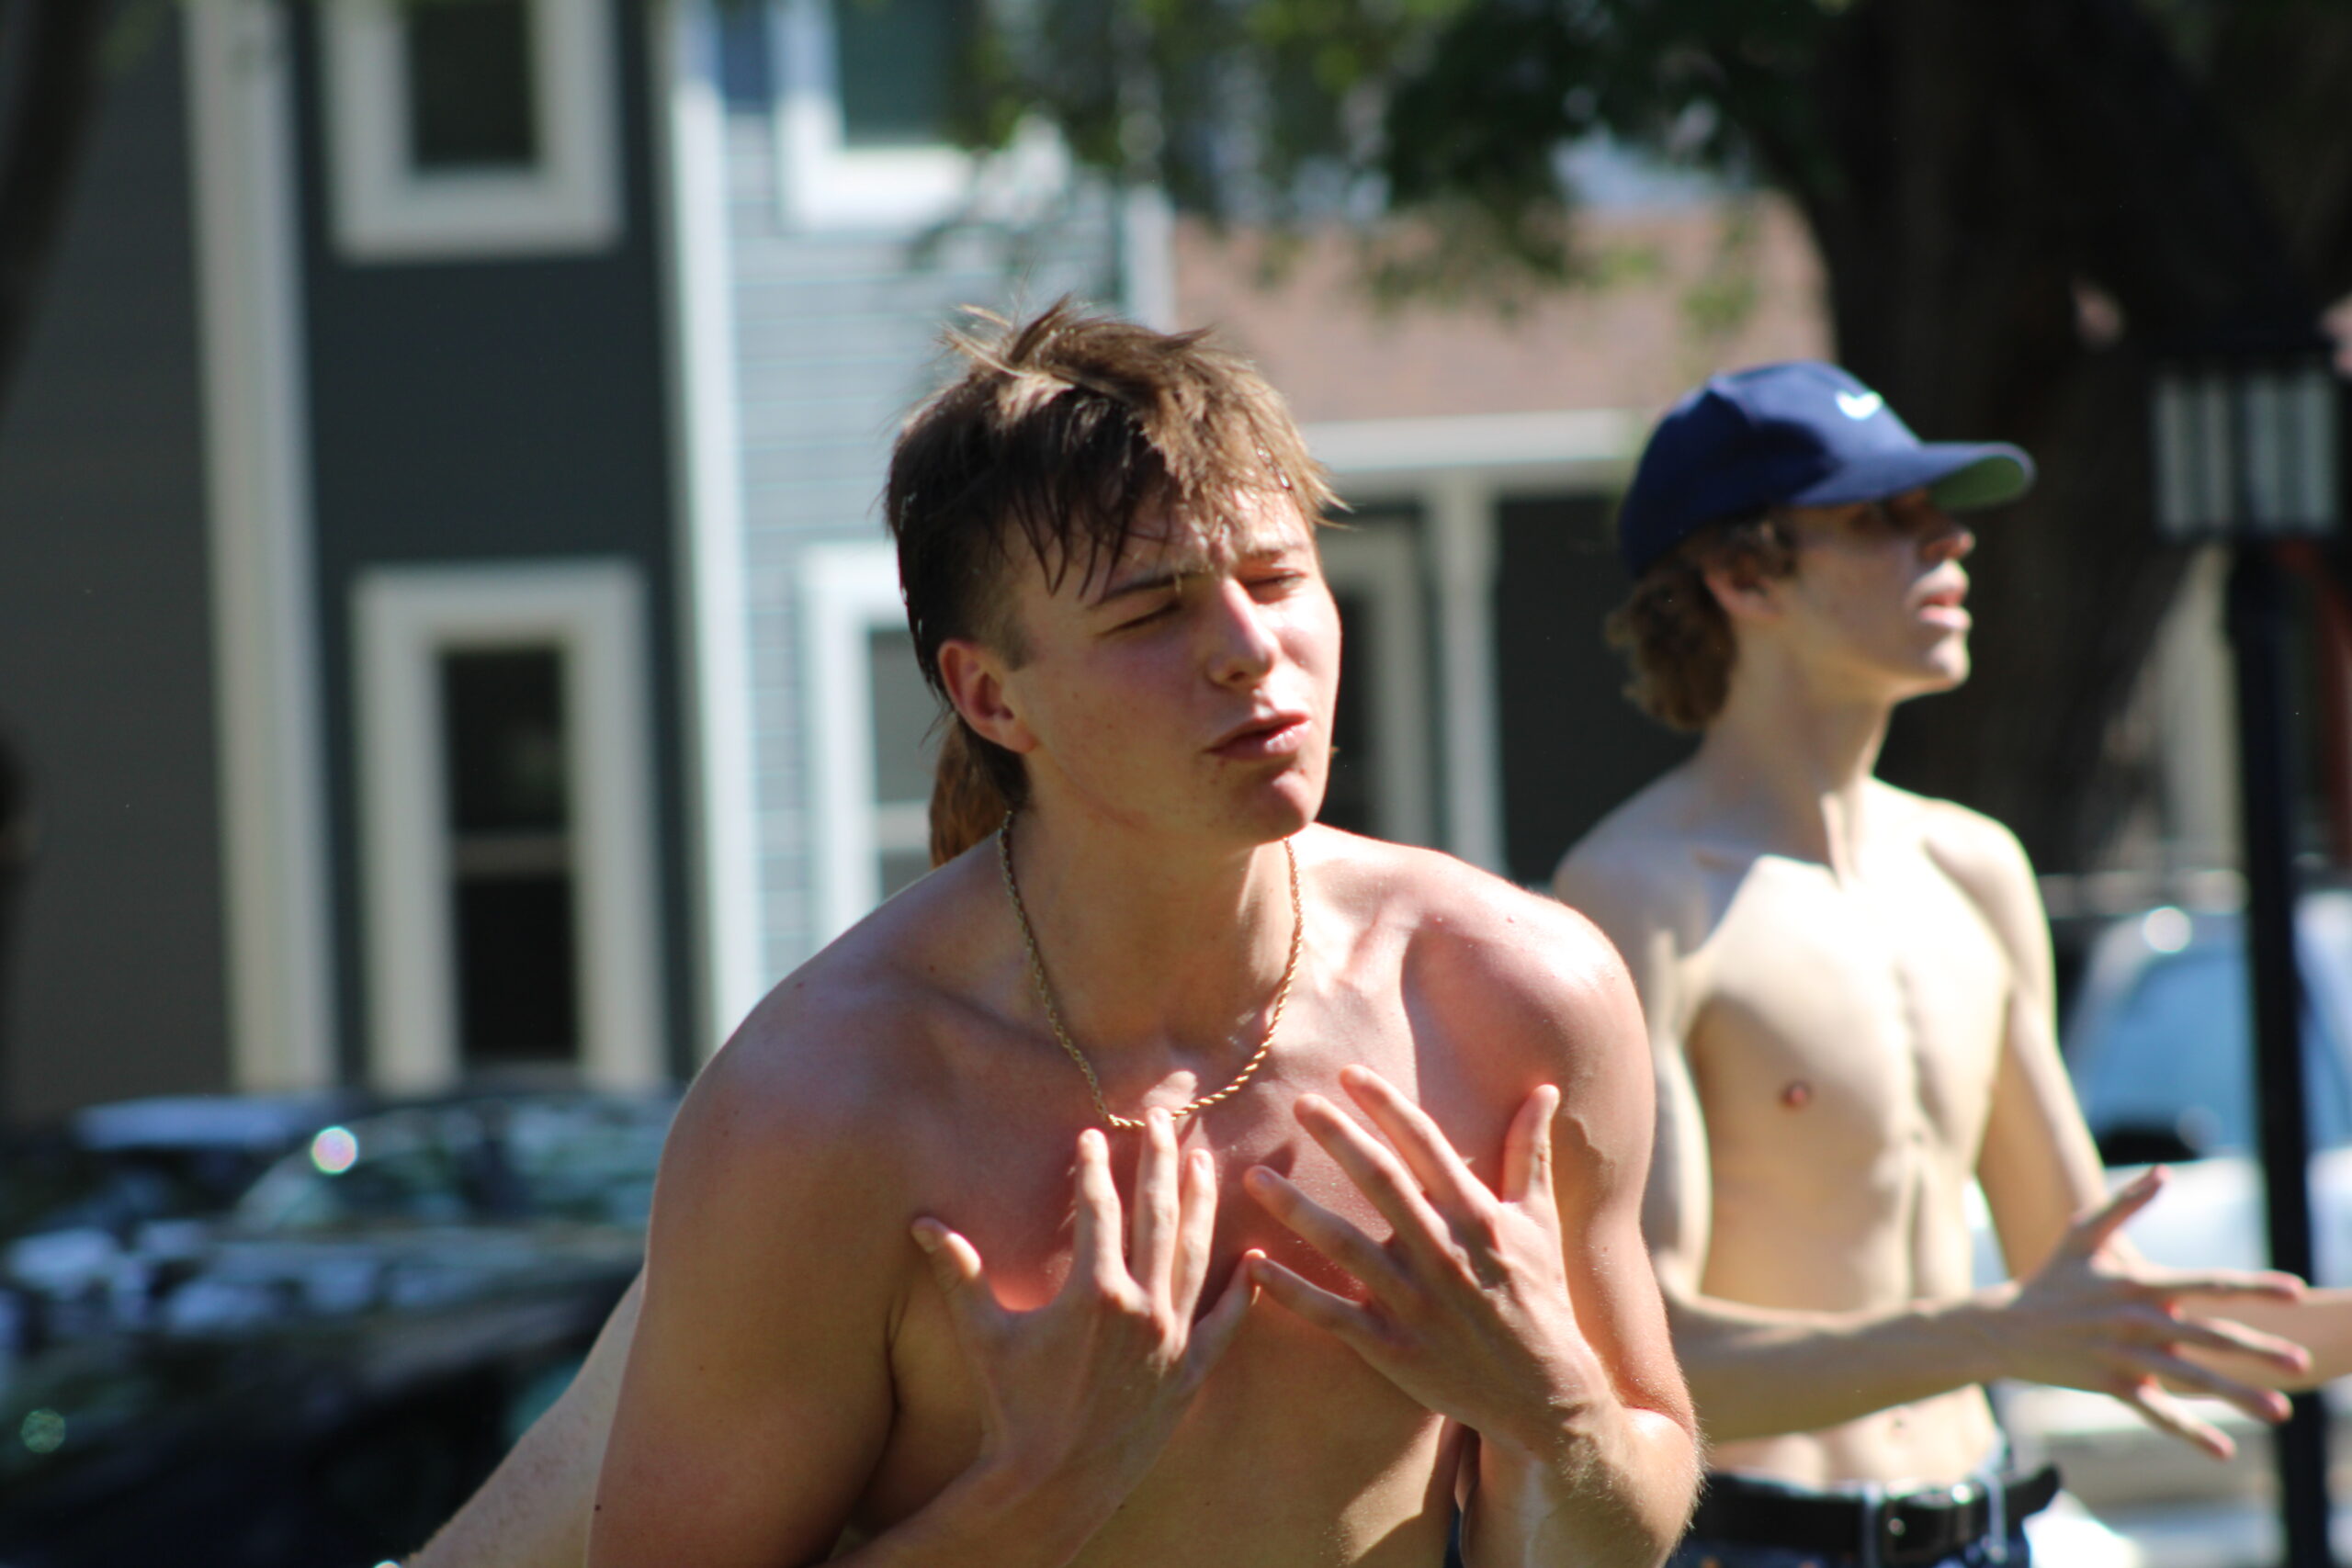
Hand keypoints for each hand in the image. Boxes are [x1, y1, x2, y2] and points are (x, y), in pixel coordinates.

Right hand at [911, 1109, 1254, 1529]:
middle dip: (1162, 1161)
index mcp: (1094, 1291)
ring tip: (1207, 1163)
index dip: (1095, 1168)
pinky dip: (1241, 1291)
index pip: (1100, 1209)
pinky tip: (1255, 1259)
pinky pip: (1224, 1324)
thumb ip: (958, 1273)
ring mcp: (1172, 1340)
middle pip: (1158, 1216)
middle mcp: (1142, 1307)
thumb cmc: (1011, 1408)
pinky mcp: (1190, 1373)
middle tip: (1167, 1120)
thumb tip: (921, 1221)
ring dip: (1202, 1205)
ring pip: (1195, 1255)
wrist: (1053, 1483)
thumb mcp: (983, 1335)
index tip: (1094, 1135)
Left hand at [1242, 1067, 1605, 1455]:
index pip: (1425, 1145)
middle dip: (1339, 1138)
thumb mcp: (1539, 1221)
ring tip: (1255, 1177)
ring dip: (1297, 1209)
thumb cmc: (1539, 1296)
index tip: (1349, 1073)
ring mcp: (1415, 1302)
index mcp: (1477, 1216)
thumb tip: (1543, 1090)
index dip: (1386, 1105)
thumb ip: (1530, 1152)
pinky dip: (1291, 1291)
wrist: (1545, 1393)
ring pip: (1345, 1246)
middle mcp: (1443, 1252)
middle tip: (1299, 1103)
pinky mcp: (1393, 1347)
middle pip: (1381, 1182)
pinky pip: (1331, 1315)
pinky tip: (1253, 1263)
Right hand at [2001, 1165, 2308, 1457]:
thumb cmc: (2051, 1277)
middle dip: (2257, 1350)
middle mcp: (2137, 1320)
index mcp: (2138, 1283)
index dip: (2252, 1286)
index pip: (2207, 1283)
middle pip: (2208, 1336)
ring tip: (2281, 1412)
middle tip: (2300, 1361)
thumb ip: (2125, 1203)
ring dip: (2238, 1395)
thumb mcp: (2082, 1234)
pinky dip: (2189, 1432)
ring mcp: (2125, 1356)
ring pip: (2191, 1379)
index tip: (2296, 1291)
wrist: (2005, 1327)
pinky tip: (2223, 1451)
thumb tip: (2164, 1173)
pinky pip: (2157, 1412)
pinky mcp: (2113, 1385)